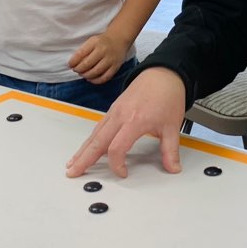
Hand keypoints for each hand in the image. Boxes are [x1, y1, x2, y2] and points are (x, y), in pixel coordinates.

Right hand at [65, 67, 185, 178]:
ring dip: (83, 149)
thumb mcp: (172, 126)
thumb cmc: (167, 96)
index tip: (122, 173)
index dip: (117, 164)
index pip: (117, 148)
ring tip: (73, 163)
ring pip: (95, 133)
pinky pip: (98, 126)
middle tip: (73, 172)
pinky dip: (90, 139)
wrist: (163, 74)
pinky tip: (86, 147)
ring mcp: (115, 111)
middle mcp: (120, 116)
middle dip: (84, 159)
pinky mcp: (114, 109)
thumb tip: (173, 168)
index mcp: (134, 121)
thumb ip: (170, 150)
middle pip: (97, 141)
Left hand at [68, 31, 127, 83]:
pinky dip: (96, 81)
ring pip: (95, 72)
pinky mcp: (116, 67)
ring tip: (83, 74)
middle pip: (87, 64)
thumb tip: (73, 64)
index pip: (80, 54)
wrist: (119, 39)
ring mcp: (110, 59)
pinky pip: (105, 77)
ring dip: (86, 75)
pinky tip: (91, 79)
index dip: (73, 62)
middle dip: (79, 69)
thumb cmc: (102, 41)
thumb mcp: (92, 41)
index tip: (70, 65)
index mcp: (95, 42)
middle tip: (76, 70)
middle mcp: (103, 50)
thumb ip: (83, 50)